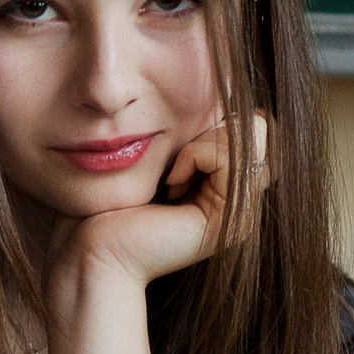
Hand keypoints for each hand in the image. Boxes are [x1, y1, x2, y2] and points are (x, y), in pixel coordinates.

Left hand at [52, 111, 270, 292]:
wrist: (95, 250)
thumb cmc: (111, 206)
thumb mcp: (158, 160)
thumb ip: (190, 140)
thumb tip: (214, 102)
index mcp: (227, 188)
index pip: (251, 128)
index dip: (213, 125)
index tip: (173, 158)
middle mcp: (242, 203)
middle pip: (258, 129)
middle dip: (211, 131)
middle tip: (174, 166)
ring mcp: (241, 213)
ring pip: (248, 137)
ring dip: (200, 145)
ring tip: (171, 177)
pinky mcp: (232, 219)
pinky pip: (228, 156)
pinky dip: (195, 155)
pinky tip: (171, 183)